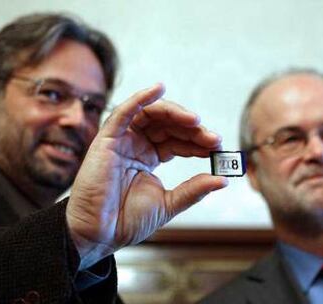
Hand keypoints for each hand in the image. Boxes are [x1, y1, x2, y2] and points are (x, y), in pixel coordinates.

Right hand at [66, 84, 227, 268]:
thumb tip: (223, 180)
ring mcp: (122, 141)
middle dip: (192, 129)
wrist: (99, 234)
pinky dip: (140, 98)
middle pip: (168, 125)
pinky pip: (123, 112)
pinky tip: (159, 89)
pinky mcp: (107, 139)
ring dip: (174, 113)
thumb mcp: (168, 203)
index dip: (197, 141)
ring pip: (150, 114)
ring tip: (195, 121)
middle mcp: (136, 145)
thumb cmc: (127, 221)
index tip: (217, 147)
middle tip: (212, 138)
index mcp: (149, 157)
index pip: (177, 141)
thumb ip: (194, 189)